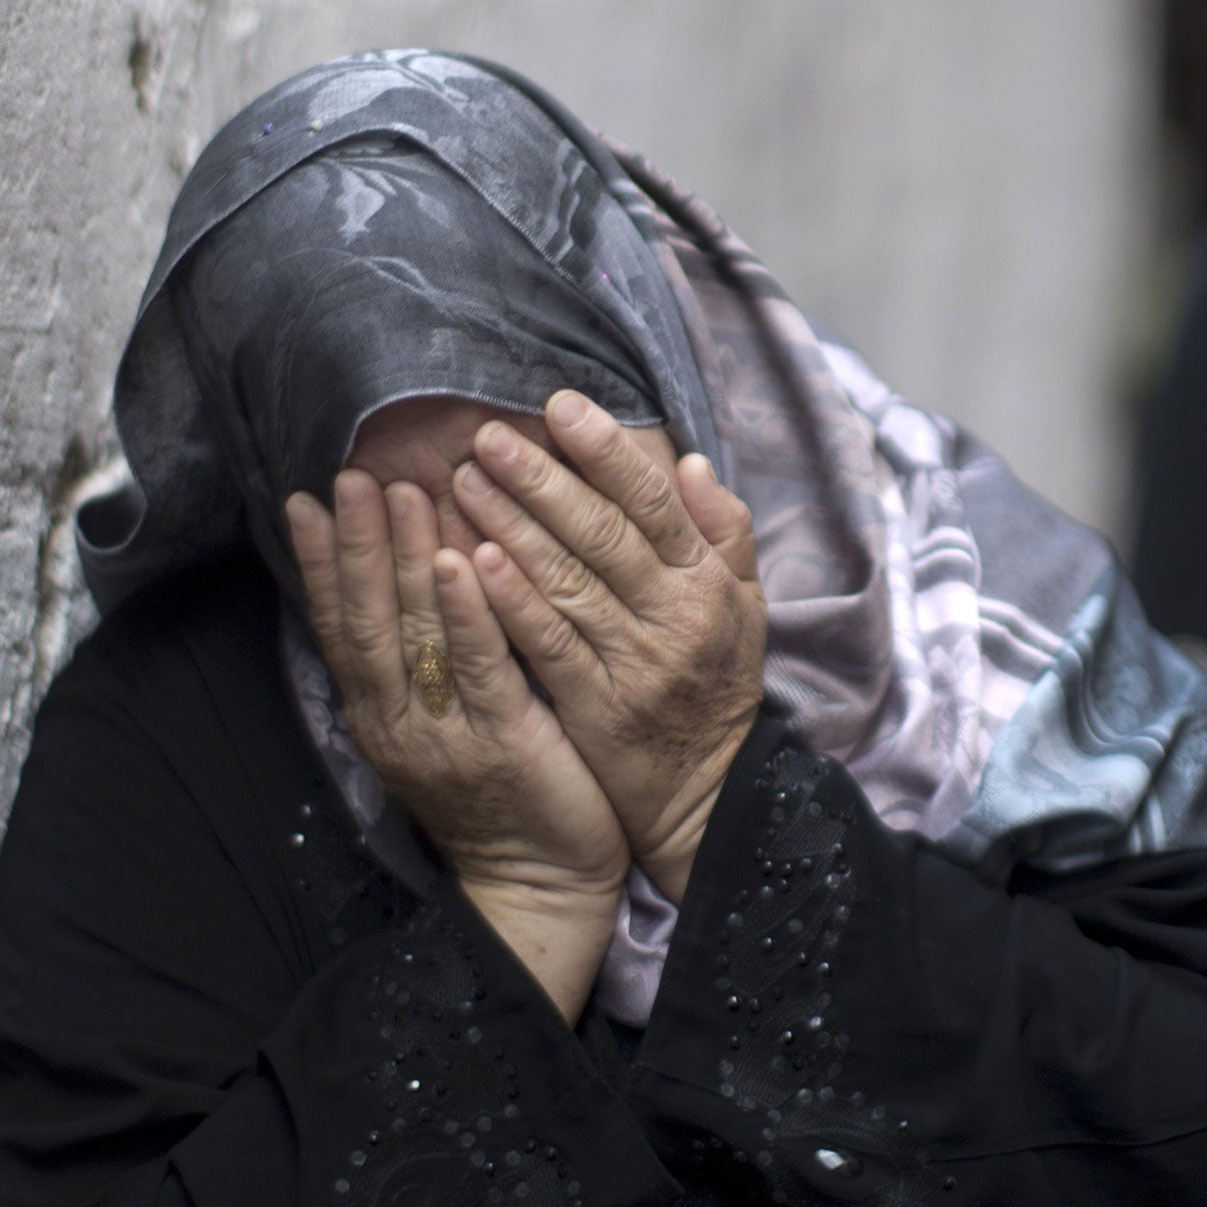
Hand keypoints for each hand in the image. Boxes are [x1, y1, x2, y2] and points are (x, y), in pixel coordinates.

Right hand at [287, 471, 629, 1023]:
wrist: (539, 885)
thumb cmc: (499, 795)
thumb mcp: (440, 726)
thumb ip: (419, 661)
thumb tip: (401, 579)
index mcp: (380, 715)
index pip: (340, 626)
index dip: (323, 563)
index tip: (307, 499)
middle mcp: (400, 723)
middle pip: (368, 621)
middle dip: (357, 545)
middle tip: (350, 476)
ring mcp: (448, 734)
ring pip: (417, 636)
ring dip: (404, 561)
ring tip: (402, 492)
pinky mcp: (504, 743)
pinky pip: (482, 668)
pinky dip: (468, 612)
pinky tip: (461, 560)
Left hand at [452, 390, 766, 901]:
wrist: (707, 800)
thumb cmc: (714, 695)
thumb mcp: (743, 612)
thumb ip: (723, 535)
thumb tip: (692, 462)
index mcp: (708, 584)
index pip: (653, 502)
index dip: (605, 451)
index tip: (557, 406)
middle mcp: (677, 617)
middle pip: (604, 533)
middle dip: (542, 479)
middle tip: (486, 437)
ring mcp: (637, 663)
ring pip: (570, 580)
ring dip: (513, 526)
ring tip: (463, 483)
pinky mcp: (598, 708)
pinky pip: (550, 645)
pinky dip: (514, 601)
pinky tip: (474, 562)